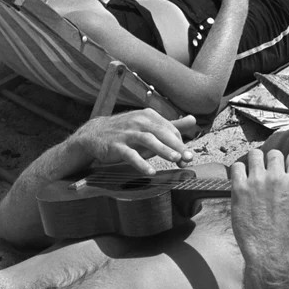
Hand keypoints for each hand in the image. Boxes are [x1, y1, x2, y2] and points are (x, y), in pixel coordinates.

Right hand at [72, 109, 195, 174]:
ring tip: (175, 159)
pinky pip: (130, 155)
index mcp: (149, 116)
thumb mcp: (149, 125)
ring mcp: (127, 133)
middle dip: (177, 146)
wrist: (95, 134)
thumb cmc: (127, 131)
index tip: (188, 158)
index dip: (181, 144)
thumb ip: (172, 125)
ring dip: (163, 150)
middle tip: (189, 158)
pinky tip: (150, 171)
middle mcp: (139, 122)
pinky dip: (141, 163)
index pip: (170, 129)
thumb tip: (194, 120)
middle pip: (162, 133)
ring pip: (148, 140)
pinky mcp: (116, 146)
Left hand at [230, 149, 288, 267]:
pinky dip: (239, 171)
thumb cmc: (287, 237)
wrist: (269, 253)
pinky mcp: (239, 188)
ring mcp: (257, 182)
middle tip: (268, 172)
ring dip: (255, 162)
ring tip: (254, 172)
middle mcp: (277, 178)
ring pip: (255, 155)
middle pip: (274, 154)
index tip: (285, 168)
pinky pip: (237, 167)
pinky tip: (242, 179)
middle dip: (271, 162)